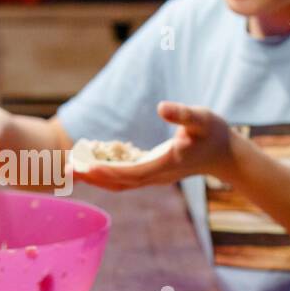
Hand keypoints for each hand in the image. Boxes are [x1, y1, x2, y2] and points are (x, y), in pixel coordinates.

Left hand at [75, 101, 237, 191]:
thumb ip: (183, 114)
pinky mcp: (151, 172)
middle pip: (117, 182)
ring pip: (118, 183)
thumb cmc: (214, 133)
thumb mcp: (201, 118)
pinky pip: (123, 177)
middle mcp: (155, 176)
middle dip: (91, 177)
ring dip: (94, 178)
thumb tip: (162, 107)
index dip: (106, 171)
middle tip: (64, 169)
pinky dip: (104, 173)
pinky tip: (89, 163)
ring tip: (69, 169)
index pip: (130, 173)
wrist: (225, 154)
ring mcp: (153, 177)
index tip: (85, 166)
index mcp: (164, 165)